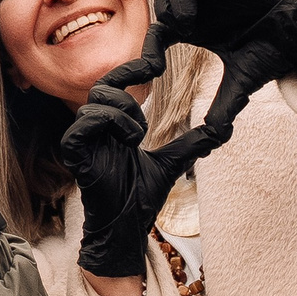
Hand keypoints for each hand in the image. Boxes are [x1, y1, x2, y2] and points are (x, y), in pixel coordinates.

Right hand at [59, 78, 224, 278]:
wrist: (126, 228)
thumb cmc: (139, 198)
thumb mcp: (172, 163)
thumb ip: (192, 144)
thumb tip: (222, 130)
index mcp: (111, 127)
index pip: (114, 85)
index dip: (131, 71)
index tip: (154, 67)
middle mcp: (93, 130)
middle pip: (102, 87)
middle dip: (128, 94)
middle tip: (145, 122)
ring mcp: (81, 141)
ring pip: (95, 103)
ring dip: (123, 114)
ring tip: (138, 138)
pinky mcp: (74, 153)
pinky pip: (84, 124)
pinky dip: (109, 124)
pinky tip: (128, 142)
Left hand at [150, 0, 296, 148]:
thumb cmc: (270, 56)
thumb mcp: (239, 85)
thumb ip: (223, 107)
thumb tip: (212, 136)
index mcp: (197, 28)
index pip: (160, 31)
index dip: (149, 49)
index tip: (152, 71)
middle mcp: (203, 4)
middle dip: (164, 12)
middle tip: (179, 32)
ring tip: (188, 19)